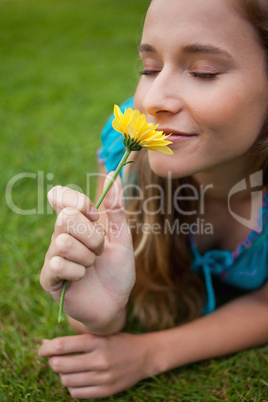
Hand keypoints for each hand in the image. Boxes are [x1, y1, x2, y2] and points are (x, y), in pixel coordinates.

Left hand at [38, 332, 151, 398]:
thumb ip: (74, 340)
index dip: (46, 348)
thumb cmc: (116, 341)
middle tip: (55, 359)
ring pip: (66, 380)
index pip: (61, 346)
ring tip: (69, 368)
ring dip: (62, 374)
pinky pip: (76, 393)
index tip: (42, 349)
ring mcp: (102, 377)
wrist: (144, 356)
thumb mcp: (99, 334)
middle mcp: (99, 359)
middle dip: (52, 362)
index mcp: (96, 341)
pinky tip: (78, 378)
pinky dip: (72, 386)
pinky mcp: (105, 391)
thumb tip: (45, 345)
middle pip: (60, 365)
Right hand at [40, 174, 135, 328]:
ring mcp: (52, 256)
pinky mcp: (48, 278)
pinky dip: (78, 272)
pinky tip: (82, 278)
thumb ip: (116, 210)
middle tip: (100, 250)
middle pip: (65, 217)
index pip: (59, 195)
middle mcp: (60, 236)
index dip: (78, 201)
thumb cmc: (117, 270)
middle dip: (92, 235)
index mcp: (77, 223)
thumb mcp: (122, 238)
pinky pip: (57, 264)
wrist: (115, 302)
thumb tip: (115, 178)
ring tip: (92, 265)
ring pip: (63, 242)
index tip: (95, 215)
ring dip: (87, 256)